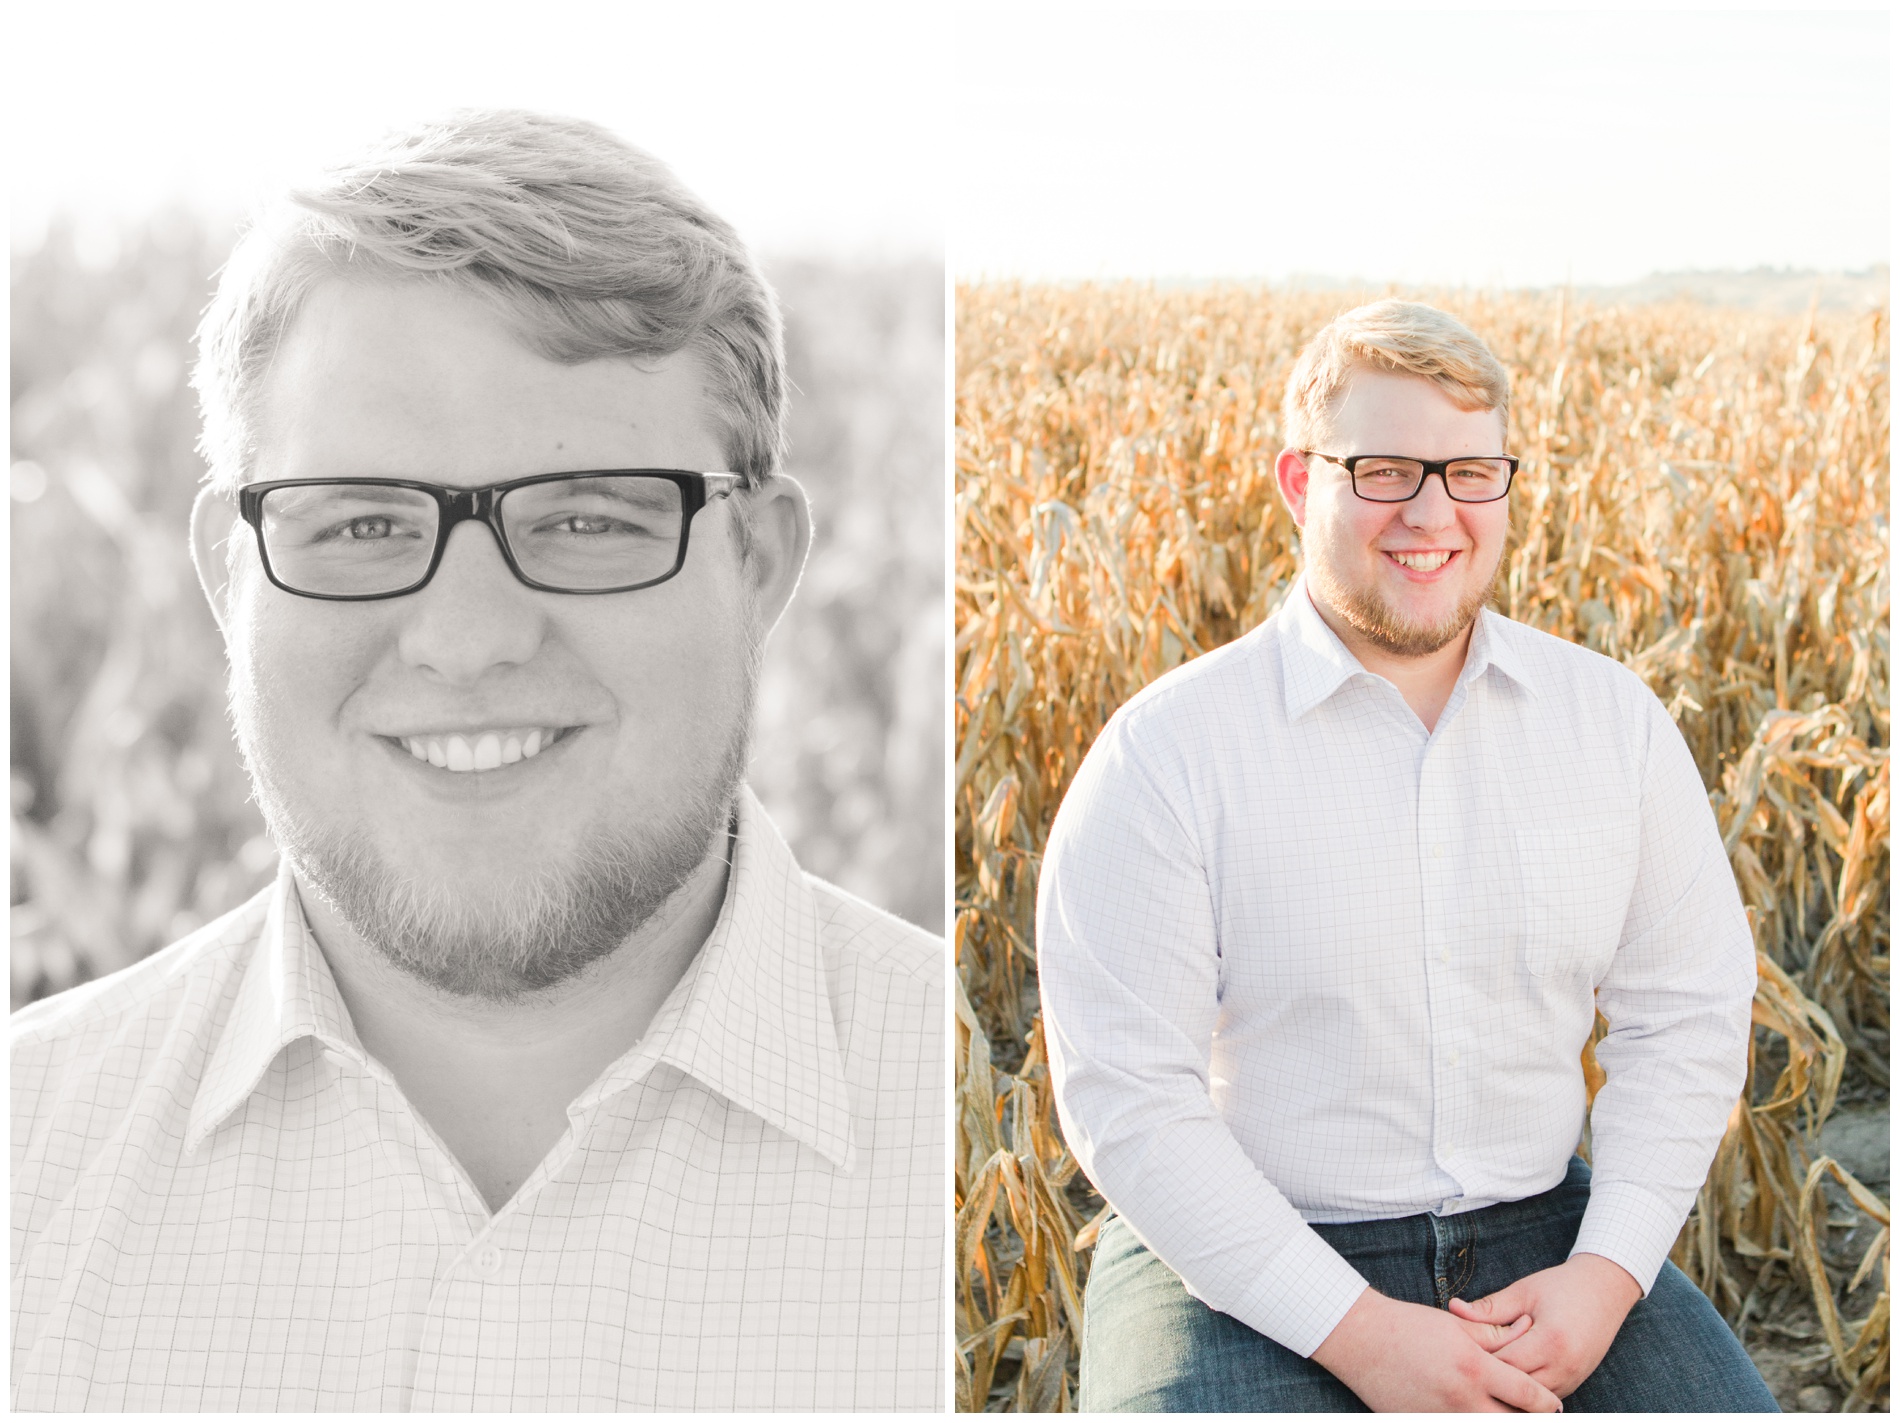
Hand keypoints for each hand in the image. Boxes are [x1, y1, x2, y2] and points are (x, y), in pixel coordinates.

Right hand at [1311, 1286, 1562, 1411]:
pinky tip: (1471, 1411)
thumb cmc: (1407, 1326)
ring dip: (1497, 1419)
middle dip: (1528, 1419)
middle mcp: (1462, 1399)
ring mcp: (1441, 1417)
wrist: (1360, 1339)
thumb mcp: (1455, 1326)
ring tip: (1502, 1411)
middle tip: (1535, 1414)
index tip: (1555, 1405)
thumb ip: (1494, 1335)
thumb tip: (1525, 1334)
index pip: (1529, 1397)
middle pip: (1511, 1422)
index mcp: (1474, 1369)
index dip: (1547, 1404)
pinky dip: (1467, 1420)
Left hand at [1448, 1253, 1642, 1398]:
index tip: (1456, 1350)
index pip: (1504, 1364)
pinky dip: (1524, 1391)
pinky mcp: (1575, 1383)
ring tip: (1481, 1374)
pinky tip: (1504, 1379)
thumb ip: (1489, 1307)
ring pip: (1530, 1400)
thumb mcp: (1524, 1291)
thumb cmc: (1562, 1286)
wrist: (1606, 1290)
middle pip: (1516, 1388)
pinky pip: (1543, 1397)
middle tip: (1462, 1368)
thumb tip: (1453, 1308)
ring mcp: (1573, 1379)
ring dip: (1507, 1389)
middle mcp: (1564, 1367)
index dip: (1478, 1359)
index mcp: (1550, 1341)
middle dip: (1490, 1378)